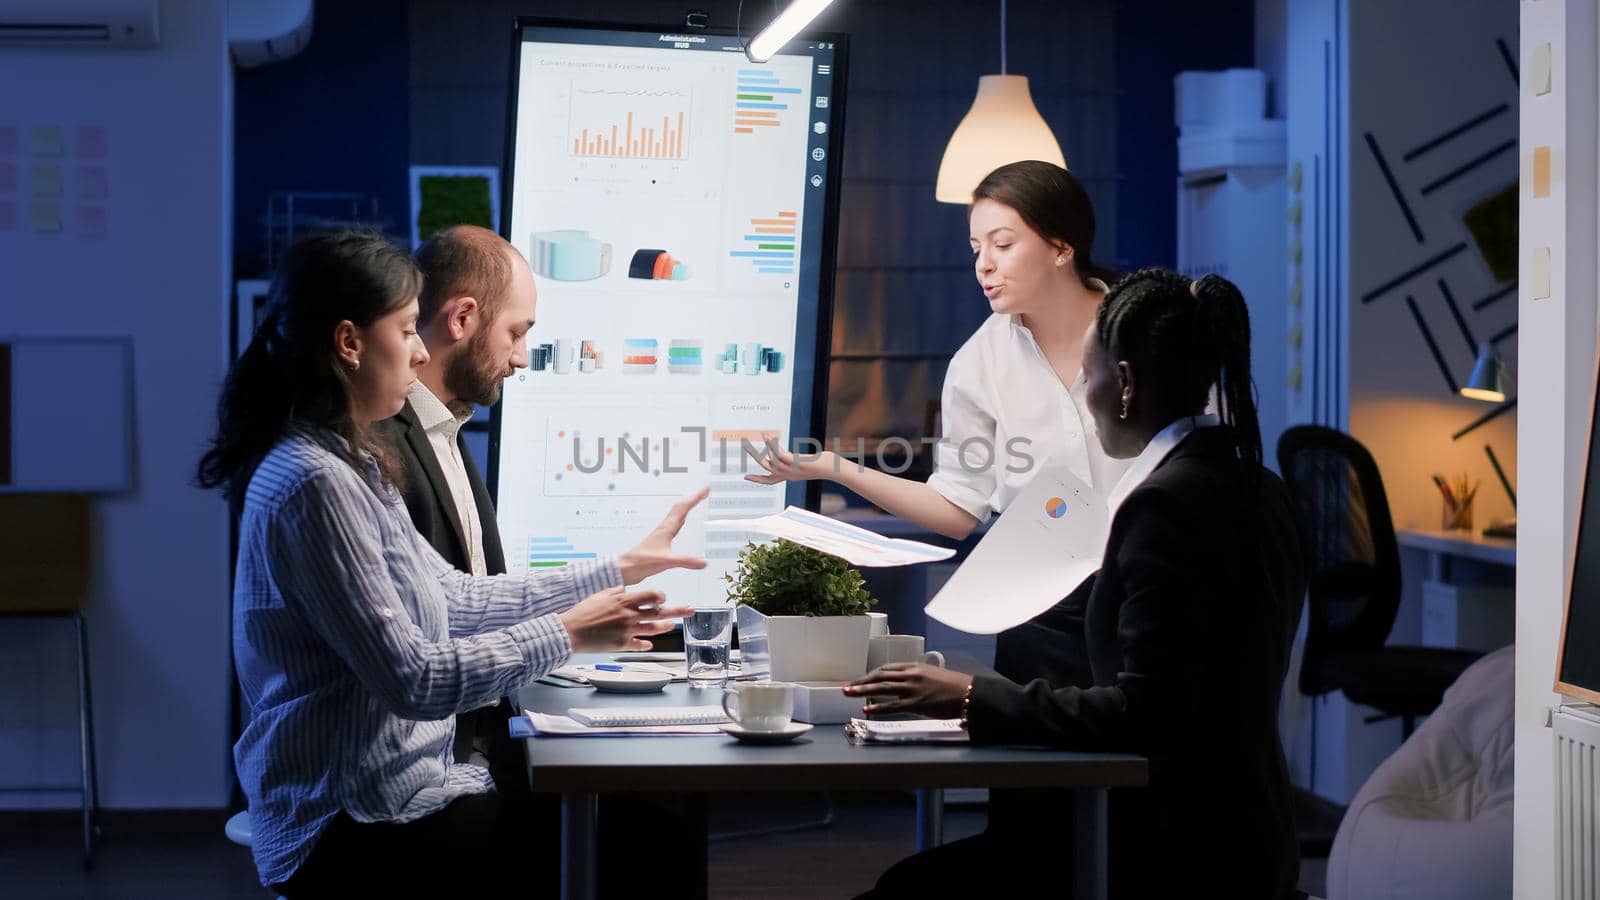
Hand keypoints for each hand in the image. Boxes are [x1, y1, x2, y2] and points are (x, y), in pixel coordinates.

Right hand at [558, 588, 692, 651]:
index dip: (660, 596)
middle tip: (690, 609)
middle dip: (677, 610)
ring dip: (665, 626)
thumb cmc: (583, 611)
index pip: (652, 595)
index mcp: (624, 600)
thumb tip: (624, 588)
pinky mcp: (622, 644)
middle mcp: (629, 614)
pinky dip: (646, 644)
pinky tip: (649, 644)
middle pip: (659, 611)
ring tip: (671, 625)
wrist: (571, 630)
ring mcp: (628, 630)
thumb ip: (616, 591)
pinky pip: (640, 645)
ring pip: (653, 628)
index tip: (662, 598)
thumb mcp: (600, 595)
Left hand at [618, 488, 709, 584]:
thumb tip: (703, 562)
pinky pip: (673, 526)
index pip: (683, 508)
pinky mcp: (660, 542)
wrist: (625, 568)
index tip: (705, 490)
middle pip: (680, 508)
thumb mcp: (666, 561)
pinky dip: (680, 520)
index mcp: (666, 529)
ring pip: (676, 516)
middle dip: (692, 499)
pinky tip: (681, 524)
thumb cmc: (641, 562)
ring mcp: (661, 534)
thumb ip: (685, 561)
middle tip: (702, 493)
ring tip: (694, 503)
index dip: (695, 498)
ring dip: (686, 508)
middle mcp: (664, 529)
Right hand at [743, 437, 832, 484]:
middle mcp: (788, 475)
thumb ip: (794, 463)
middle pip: (766, 468)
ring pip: (772, 460)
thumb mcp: (805, 464)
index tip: (746, 477)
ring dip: (766, 446)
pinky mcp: (795, 463)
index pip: (769, 481)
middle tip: (745, 446)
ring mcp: (791, 470)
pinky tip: (769, 437)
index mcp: (788, 476)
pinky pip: (779, 454)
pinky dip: (772, 445)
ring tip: (763, 434)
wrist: (833, 469)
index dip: (757, 479)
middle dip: (754, 457)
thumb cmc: (823, 465)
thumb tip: (788, 457)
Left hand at [844, 664, 972, 717]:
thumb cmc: (954, 686)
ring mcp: (913, 689)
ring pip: (882, 688)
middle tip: (846, 687)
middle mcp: (911, 675)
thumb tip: (905, 685)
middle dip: (861, 682)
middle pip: (880, 676)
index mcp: (915, 667)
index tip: (860, 680)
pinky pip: (893, 705)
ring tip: (849, 694)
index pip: (887, 668)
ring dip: (863, 691)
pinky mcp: (917, 703)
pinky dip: (878, 707)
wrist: (969, 693)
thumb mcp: (932, 676)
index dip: (871, 675)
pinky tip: (867, 709)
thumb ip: (916, 679)